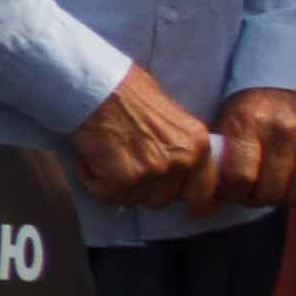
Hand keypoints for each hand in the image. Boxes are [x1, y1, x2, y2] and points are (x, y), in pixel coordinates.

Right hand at [69, 63, 214, 205]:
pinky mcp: (121, 181)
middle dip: (145, 189)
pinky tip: (91, 158)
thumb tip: (177, 173)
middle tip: (126, 166)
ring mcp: (152, 174)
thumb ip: (181, 147)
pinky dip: (92, 180)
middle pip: (164, 199)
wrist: (95, 86)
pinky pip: (105, 194)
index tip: (189, 209)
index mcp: (198, 146)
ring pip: (134, 199)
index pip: (204, 192)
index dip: (193, 203)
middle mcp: (181, 162)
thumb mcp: (173, 117)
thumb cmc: (127, 92)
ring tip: (106, 156)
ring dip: (117, 185)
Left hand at [211, 85, 295, 206]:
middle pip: (270, 190)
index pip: (240, 177)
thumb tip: (202, 202)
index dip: (232, 195)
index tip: (229, 194)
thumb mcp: (227, 121)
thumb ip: (217, 156)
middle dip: (256, 200)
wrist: (290, 81)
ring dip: (282, 202)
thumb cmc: (250, 108)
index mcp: (247, 122)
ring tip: (272, 194)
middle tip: (251, 196)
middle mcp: (282, 130)